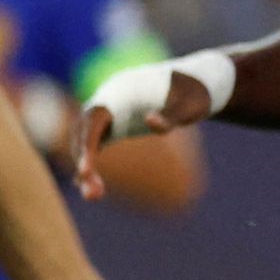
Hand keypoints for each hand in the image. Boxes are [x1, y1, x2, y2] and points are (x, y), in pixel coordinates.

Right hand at [75, 57, 214, 198]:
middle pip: (83, 134)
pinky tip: (93, 187)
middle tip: (93, 195)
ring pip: (85, 141)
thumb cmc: (196, 93)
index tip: (86, 170)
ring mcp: (108, 114)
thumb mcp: (190, 105)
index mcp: (120, 92)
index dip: (87, 144)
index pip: (93, 119)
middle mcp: (107, 102)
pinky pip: (95, 144)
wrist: (196, 83)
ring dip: (85, 167)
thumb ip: (171, 115)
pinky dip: (91, 163)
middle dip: (83, 163)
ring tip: (94, 196)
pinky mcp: (114, 125)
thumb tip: (150, 122)